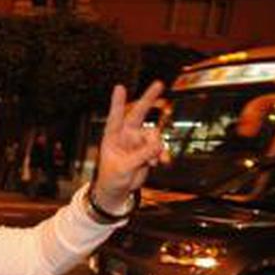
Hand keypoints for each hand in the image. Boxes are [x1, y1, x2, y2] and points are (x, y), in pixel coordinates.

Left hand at [93, 81, 168, 212]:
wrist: (117, 190)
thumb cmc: (112, 178)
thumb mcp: (124, 168)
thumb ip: (141, 155)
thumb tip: (158, 145)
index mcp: (112, 137)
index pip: (115, 117)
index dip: (118, 102)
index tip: (119, 87)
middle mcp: (125, 136)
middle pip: (138, 114)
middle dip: (148, 99)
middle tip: (159, 83)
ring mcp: (138, 142)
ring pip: (154, 136)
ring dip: (157, 148)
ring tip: (153, 162)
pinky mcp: (148, 151)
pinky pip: (160, 147)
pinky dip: (162, 154)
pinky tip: (162, 162)